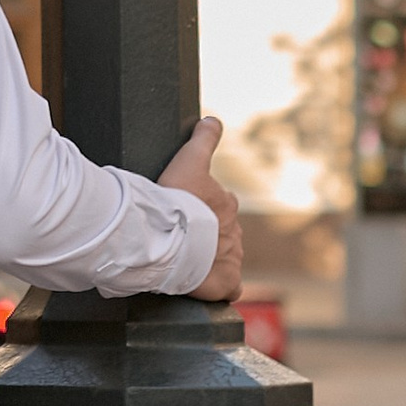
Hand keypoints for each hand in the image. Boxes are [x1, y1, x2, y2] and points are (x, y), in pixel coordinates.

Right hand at [157, 116, 243, 302]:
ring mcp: (231, 257)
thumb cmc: (177, 199)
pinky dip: (223, 286)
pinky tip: (210, 286)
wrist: (171, 238)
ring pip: (224, 256)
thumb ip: (204, 138)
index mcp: (226, 204)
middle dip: (208, 234)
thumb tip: (213, 119)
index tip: (183, 211)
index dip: (201, 207)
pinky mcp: (227, 281)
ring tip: (187, 262)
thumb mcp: (189, 159)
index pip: (218, 204)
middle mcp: (234, 231)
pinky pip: (230, 286)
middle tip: (182, 237)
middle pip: (222, 232)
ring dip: (211, 258)